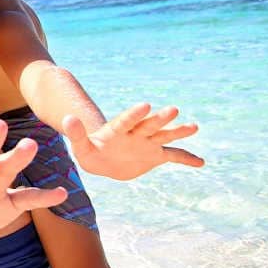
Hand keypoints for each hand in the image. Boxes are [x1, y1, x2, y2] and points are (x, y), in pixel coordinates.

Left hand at [64, 103, 203, 180]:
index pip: (126, 120)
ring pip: (165, 136)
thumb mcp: (82, 146)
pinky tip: (201, 163)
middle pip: (149, 125)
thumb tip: (66, 118)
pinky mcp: (155, 156)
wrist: (104, 160)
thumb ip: (77, 133)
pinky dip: (186, 159)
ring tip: (193, 126)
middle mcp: (136, 134)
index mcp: (118, 130)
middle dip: (160, 118)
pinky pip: (173, 157)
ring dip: (178, 132)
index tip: (145, 105)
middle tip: (173, 109)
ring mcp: (148, 144)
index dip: (135, 114)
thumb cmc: (91, 151)